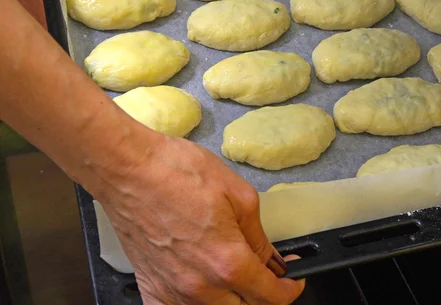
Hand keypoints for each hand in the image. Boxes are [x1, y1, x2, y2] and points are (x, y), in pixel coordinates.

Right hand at [97, 134, 304, 303]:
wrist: (128, 168)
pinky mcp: (150, 286)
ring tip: (233, 273)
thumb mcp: (239, 195)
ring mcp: (173, 290)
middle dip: (264, 296)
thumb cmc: (178, 172)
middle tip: (266, 274)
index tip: (293, 279)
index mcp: (228, 262)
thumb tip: (271, 259)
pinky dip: (192, 303)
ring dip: (232, 299)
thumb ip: (258, 236)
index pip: (272, 296)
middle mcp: (201, 286)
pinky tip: (198, 286)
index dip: (290, 289)